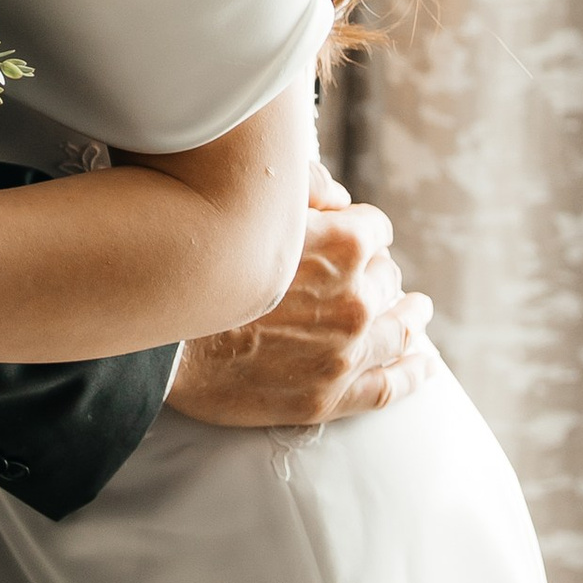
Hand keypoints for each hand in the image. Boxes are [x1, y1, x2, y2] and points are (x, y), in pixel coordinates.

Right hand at [165, 167, 435, 431]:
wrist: (157, 333)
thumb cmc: (195, 259)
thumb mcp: (251, 201)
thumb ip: (303, 186)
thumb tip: (338, 192)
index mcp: (345, 245)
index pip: (374, 230)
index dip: (359, 231)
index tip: (349, 238)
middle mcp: (356, 299)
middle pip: (386, 280)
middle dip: (377, 276)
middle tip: (371, 280)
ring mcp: (345, 352)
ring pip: (399, 332)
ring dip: (410, 319)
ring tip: (417, 314)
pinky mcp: (327, 396)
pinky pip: (389, 387)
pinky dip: (413, 375)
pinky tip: (424, 365)